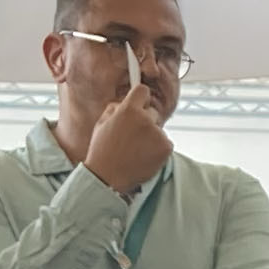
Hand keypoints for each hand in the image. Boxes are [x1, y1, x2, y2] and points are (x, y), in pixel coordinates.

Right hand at [84, 73, 173, 195]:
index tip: (140, 103)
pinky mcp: (166, 147)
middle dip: (145, 121)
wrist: (108, 177)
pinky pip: (165, 143)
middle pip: (152, 112)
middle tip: (133, 136)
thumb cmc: (102, 151)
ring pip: (158, 129)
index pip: (142, 90)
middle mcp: (145, 119)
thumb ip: (115, 108)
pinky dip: (158, 149)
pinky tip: (144, 156)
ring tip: (136, 150)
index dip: (140, 97)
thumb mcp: (101, 123)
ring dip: (152, 136)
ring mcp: (157, 133)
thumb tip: (125, 101)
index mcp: (128, 110)